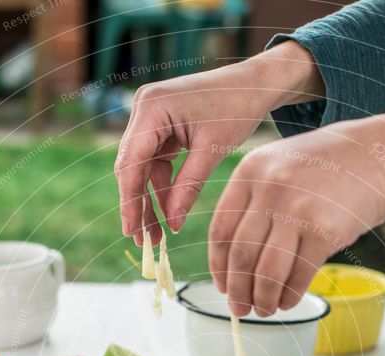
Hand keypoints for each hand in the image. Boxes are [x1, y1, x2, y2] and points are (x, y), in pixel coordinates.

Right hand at [114, 42, 322, 242]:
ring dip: (150, 201)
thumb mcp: (212, 151)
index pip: (131, 161)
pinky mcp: (161, 128)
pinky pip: (157, 164)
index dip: (130, 200)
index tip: (132, 231)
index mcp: (152, 107)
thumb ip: (188, 187)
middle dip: (138, 206)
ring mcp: (151, 118)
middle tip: (144, 241)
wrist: (254, 85)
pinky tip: (169, 212)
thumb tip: (173, 224)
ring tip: (157, 235)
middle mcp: (144, 109)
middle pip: (132, 167)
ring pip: (142, 170)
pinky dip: (163, 188)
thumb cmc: (236, 108)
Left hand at [209, 106, 384, 315]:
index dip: (218, 266)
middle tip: (240, 308)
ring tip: (263, 311)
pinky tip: (287, 302)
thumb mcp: (279, 165)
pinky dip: (289, 296)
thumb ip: (253, 201)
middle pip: (241, 256)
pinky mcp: (325, 232)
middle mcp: (270, 188)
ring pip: (266, 273)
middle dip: (237, 291)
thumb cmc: (328, 165)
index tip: (223, 286)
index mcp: (250, 171)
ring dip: (262, 300)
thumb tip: (232, 262)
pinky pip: (298, 276)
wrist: (381, 152)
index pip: (220, 230)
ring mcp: (298, 210)